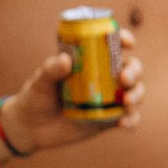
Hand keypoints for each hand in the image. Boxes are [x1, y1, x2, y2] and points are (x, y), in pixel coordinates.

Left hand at [2, 31, 143, 154]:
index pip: (112, 46)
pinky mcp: (109, 119)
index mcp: (90, 62)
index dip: (125, 40)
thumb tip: (66, 59)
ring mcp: (109, 99)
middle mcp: (104, 78)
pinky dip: (131, 119)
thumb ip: (51, 70)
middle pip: (132, 69)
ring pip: (135, 92)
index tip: (128, 42)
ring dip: (137, 95)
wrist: (31, 127)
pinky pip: (129, 118)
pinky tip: (122, 122)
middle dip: (134, 71)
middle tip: (124, 78)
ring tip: (125, 102)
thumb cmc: (36, 97)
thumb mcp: (40, 81)